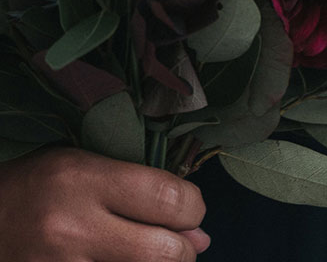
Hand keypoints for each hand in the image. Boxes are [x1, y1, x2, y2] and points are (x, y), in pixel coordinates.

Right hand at [0, 148, 210, 260]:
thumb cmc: (34, 188)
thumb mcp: (80, 166)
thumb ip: (140, 189)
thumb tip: (200, 234)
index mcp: (81, 179)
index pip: (169, 198)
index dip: (193, 207)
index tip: (190, 210)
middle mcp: (72, 226)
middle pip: (163, 252)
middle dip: (182, 250)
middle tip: (176, 243)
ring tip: (146, 252)